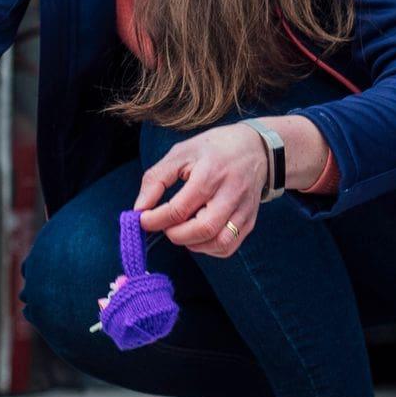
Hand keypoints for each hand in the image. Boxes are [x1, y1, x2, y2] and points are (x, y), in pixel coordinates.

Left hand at [135, 124, 266, 257]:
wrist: (256, 148)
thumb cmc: (213, 149)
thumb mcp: (180, 153)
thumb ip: (156, 179)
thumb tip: (139, 208)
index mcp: (211, 174)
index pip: (180, 208)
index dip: (156, 219)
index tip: (143, 219)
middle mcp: (231, 194)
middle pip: (203, 229)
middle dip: (175, 235)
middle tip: (164, 225)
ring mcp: (244, 209)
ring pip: (219, 242)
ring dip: (193, 243)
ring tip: (181, 230)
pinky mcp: (250, 220)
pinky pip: (229, 246)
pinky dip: (208, 248)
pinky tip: (197, 235)